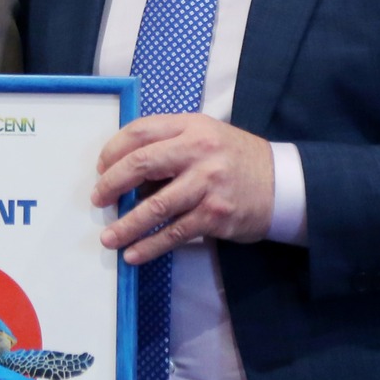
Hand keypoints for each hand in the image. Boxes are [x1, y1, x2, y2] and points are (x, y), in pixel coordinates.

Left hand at [91, 114, 274, 263]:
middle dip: (112, 184)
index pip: (141, 131)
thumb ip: (170, 145)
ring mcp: (208, 183)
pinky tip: (133, 254)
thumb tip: (125, 173)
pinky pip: (175, 233)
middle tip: (98, 200)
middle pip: (142, 164)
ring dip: (126, 224)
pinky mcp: (215, 214)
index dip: (113, 150)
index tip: (101, 168)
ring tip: (108, 237)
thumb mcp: (205, 136)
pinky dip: (150, 246)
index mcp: (192, 125)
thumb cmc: (234, 159)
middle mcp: (199, 150)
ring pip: (156, 206)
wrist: (281, 183)